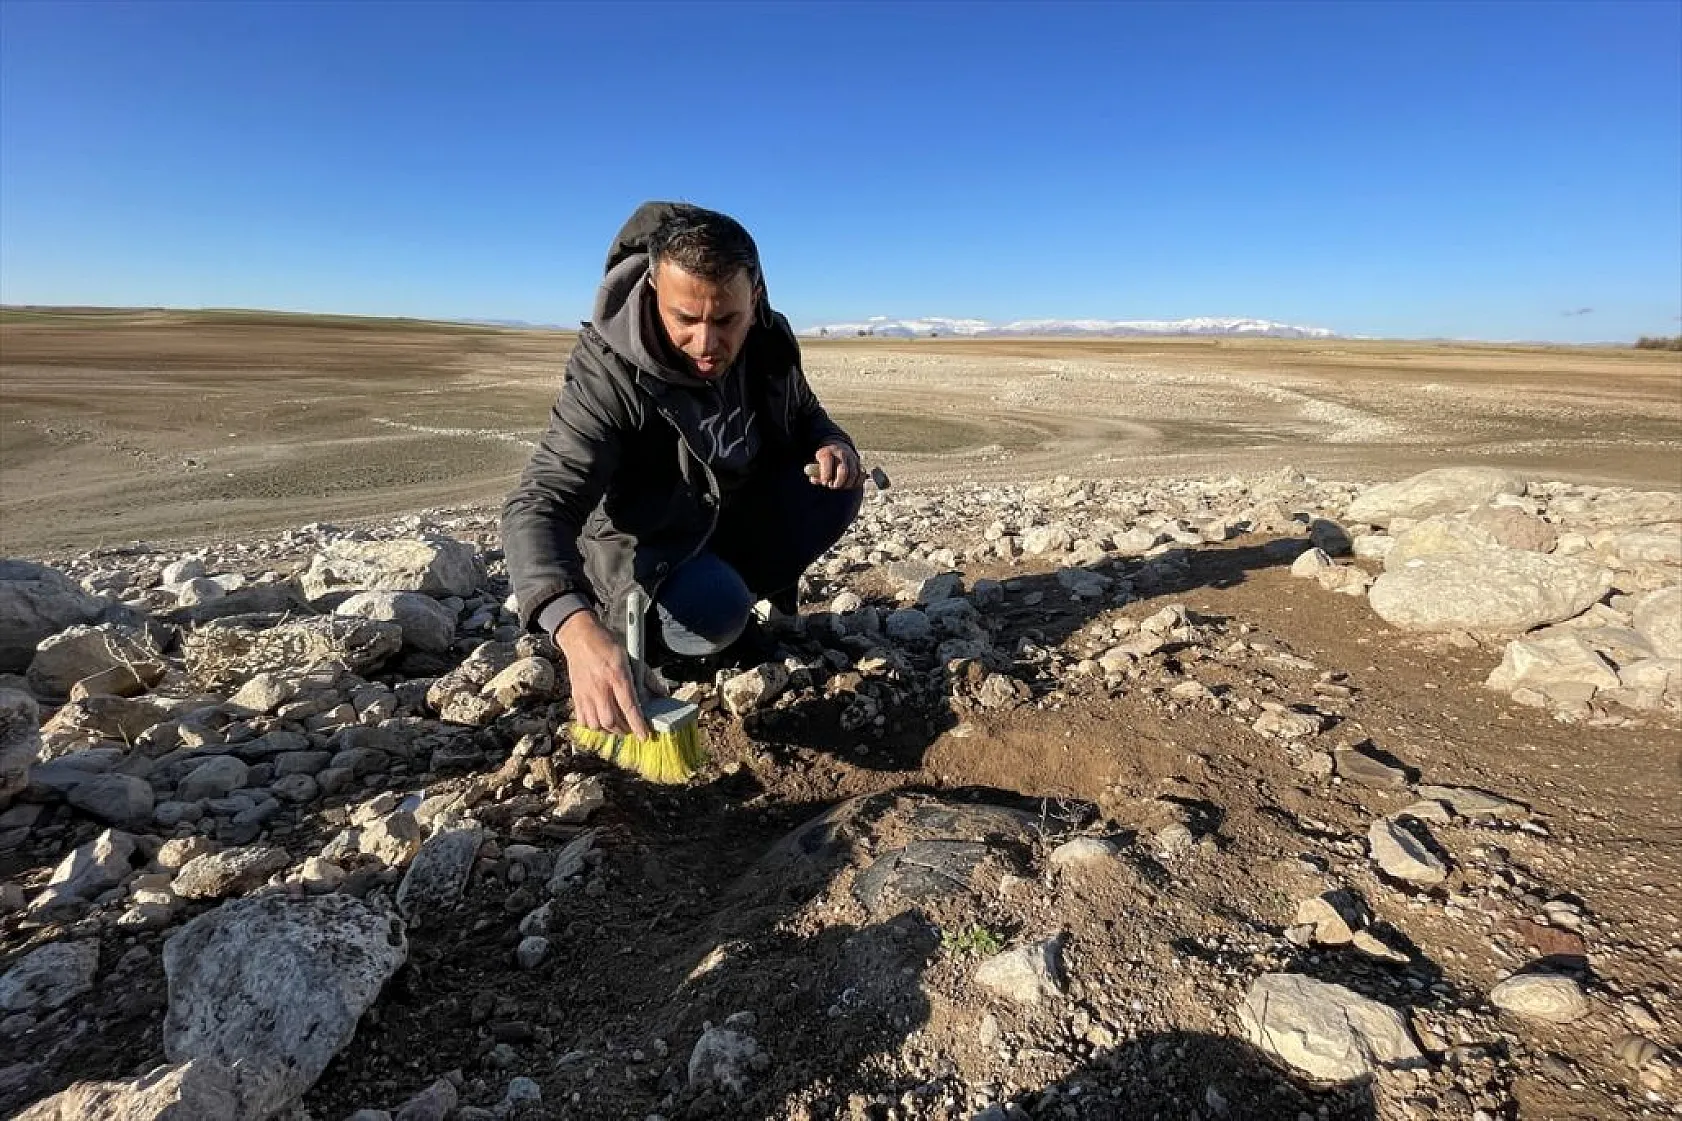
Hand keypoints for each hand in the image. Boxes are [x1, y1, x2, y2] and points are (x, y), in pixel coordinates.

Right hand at [554, 611, 651, 739]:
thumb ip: (646, 677)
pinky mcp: (576, 695)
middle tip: (631, 728)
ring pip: (596, 724)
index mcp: (617, 676)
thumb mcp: (630, 656)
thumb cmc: (606, 645)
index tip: (644, 736)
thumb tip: (662, 693)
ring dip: (609, 730)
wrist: (579, 636)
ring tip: (617, 725)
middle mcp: (600, 687)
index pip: (629, 707)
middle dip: (624, 730)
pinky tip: (600, 720)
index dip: (638, 724)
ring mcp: (586, 693)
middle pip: (611, 720)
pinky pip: (582, 720)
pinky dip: (593, 725)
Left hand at [810, 442, 861, 489]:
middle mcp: (841, 453)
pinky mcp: (859, 462)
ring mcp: (852, 457)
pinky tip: (848, 484)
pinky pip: (861, 475)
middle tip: (832, 486)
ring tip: (840, 486)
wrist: (836, 446)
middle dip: (838, 483)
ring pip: (854, 474)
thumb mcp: (816, 462)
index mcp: (828, 451)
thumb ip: (814, 472)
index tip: (824, 483)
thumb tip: (814, 480)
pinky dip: (856, 482)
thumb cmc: (824, 458)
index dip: (826, 476)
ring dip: (847, 484)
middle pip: (844, 471)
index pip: (828, 464)